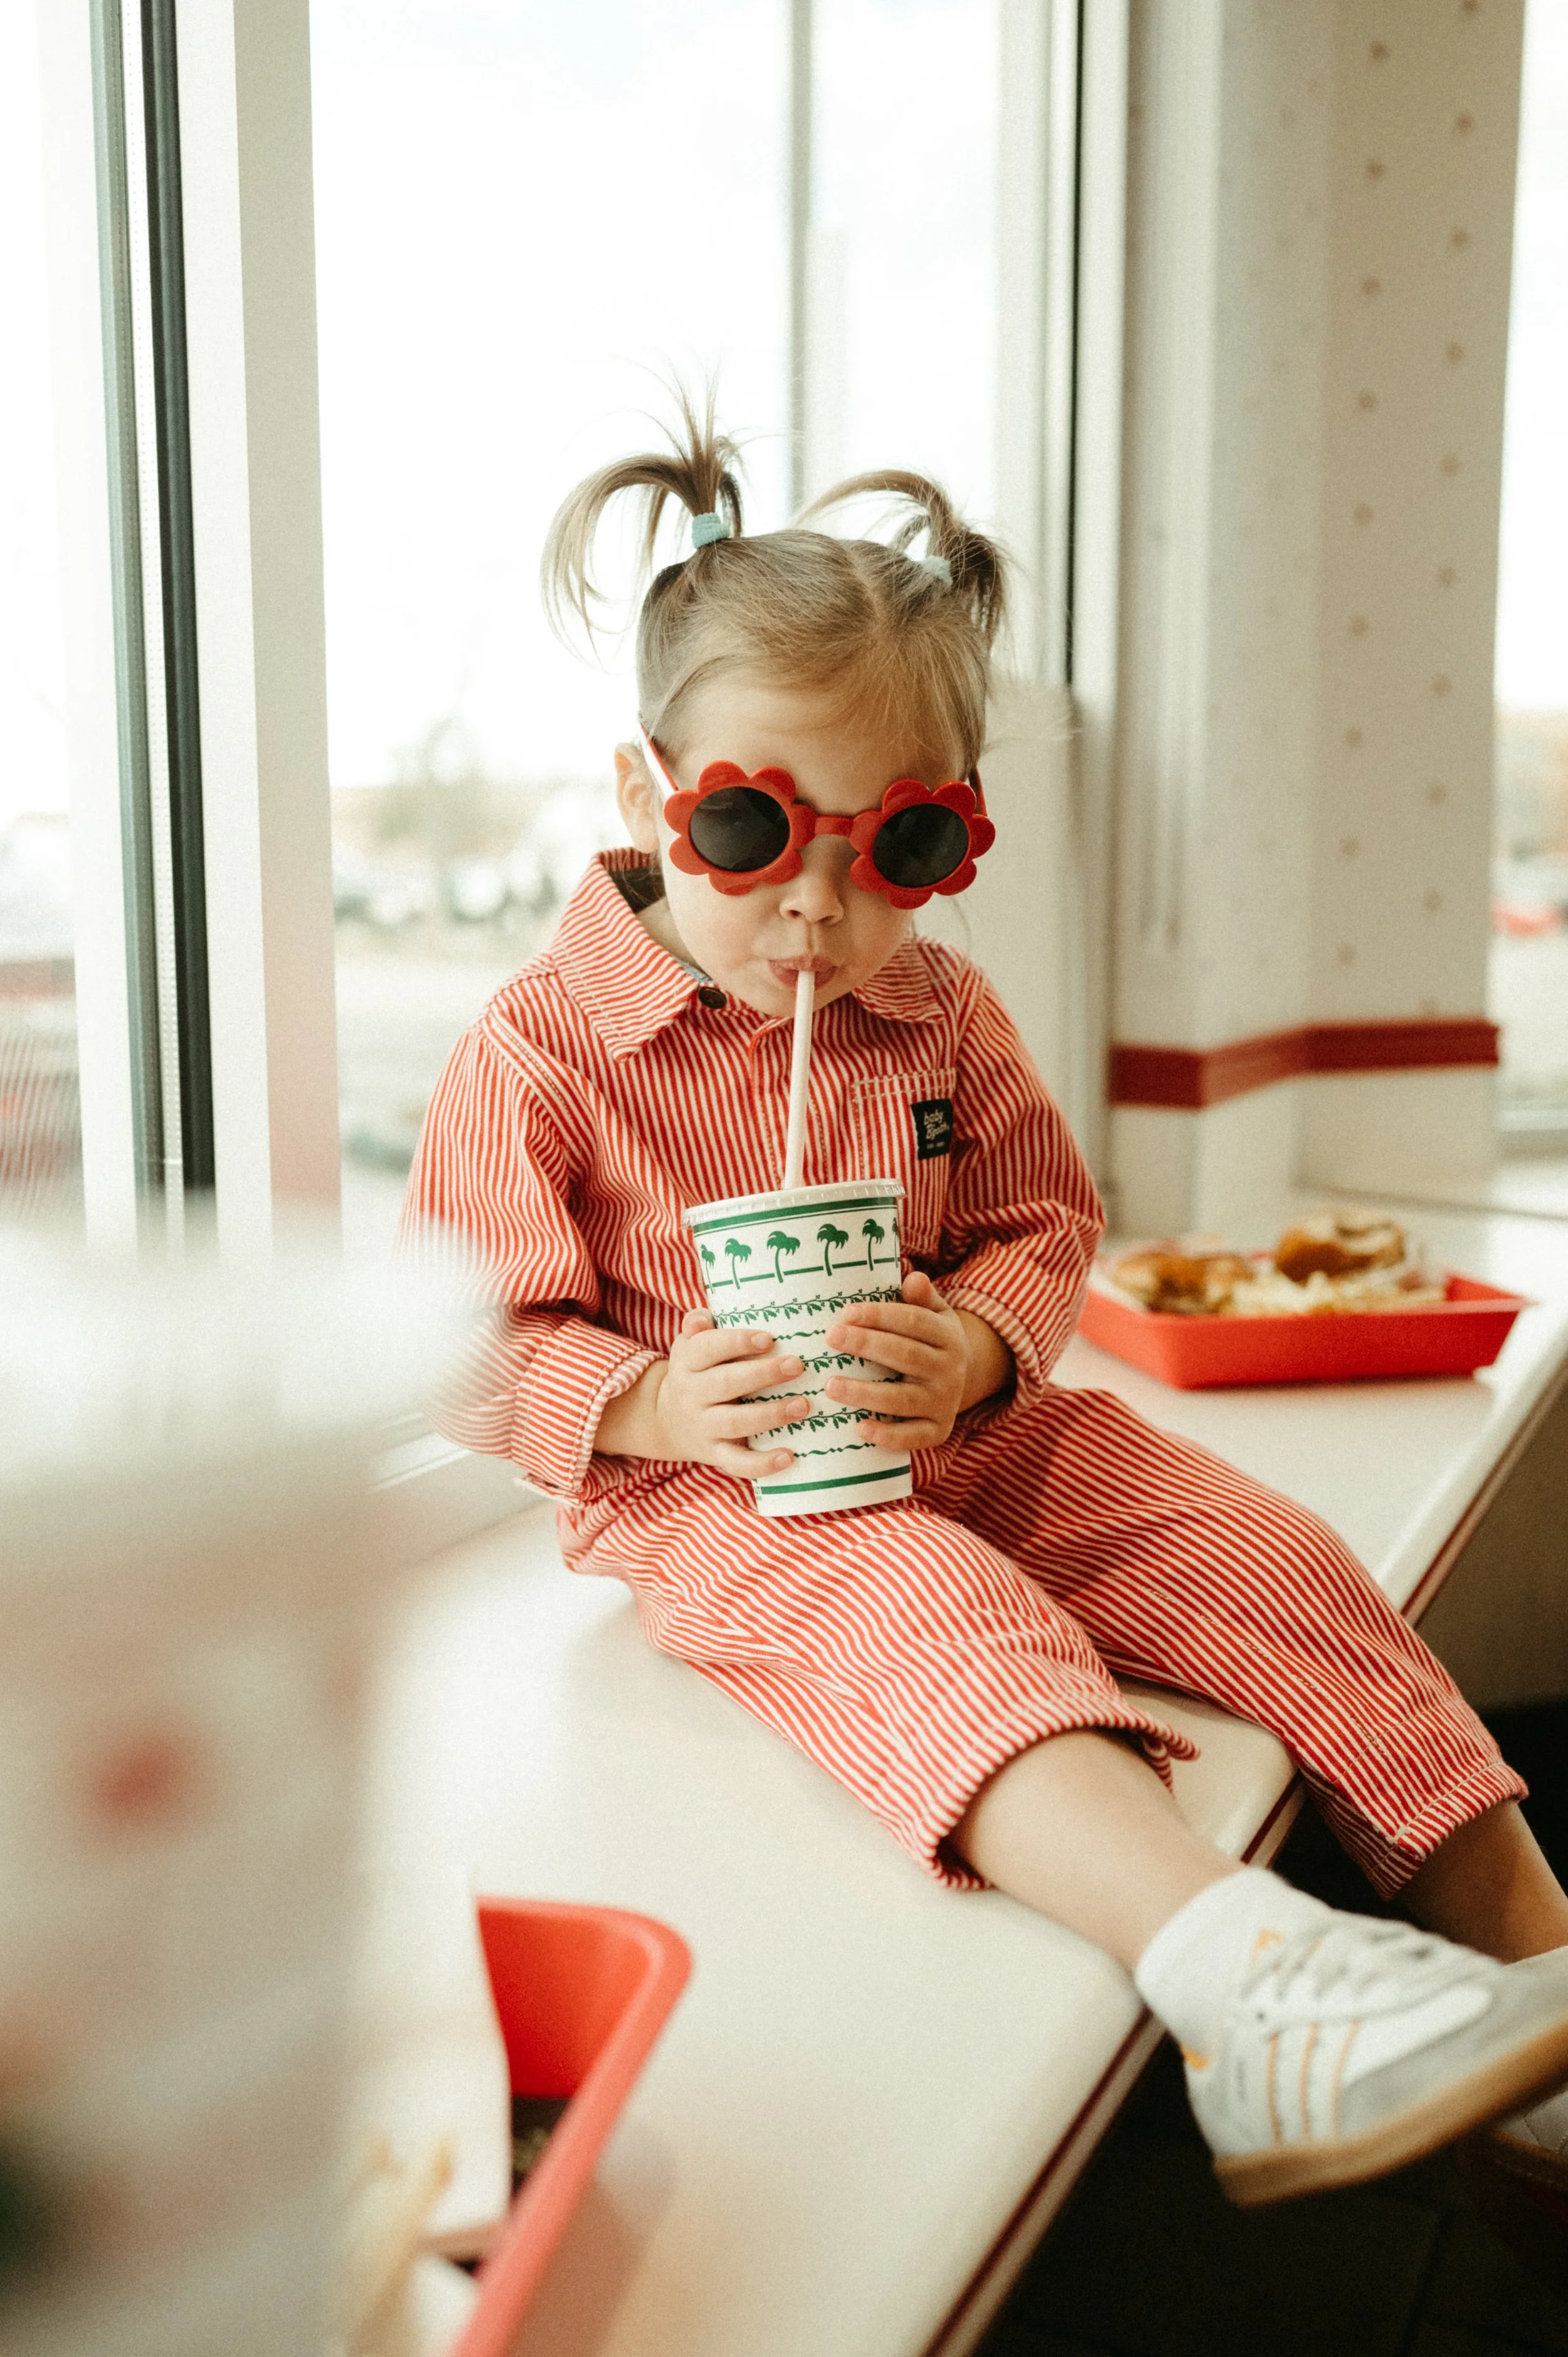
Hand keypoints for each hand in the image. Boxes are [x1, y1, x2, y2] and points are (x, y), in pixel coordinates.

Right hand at [595, 1308, 809, 1478]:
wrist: (667, 1420)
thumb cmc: (696, 1370)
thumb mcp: (689, 1344)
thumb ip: (698, 1323)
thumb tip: (702, 1318)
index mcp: (688, 1362)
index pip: (709, 1349)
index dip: (737, 1342)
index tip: (769, 1338)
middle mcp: (693, 1395)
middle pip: (725, 1384)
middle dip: (762, 1375)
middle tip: (798, 1365)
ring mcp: (704, 1427)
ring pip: (735, 1423)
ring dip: (771, 1415)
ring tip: (803, 1405)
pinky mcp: (716, 1454)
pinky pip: (737, 1463)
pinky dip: (763, 1463)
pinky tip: (789, 1456)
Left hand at [824, 1272, 1012, 1450]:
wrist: (961, 1380)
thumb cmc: (929, 1341)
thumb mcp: (934, 1315)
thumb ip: (922, 1298)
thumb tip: (914, 1278)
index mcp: (948, 1336)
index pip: (914, 1322)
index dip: (881, 1316)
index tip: (846, 1312)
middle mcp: (950, 1370)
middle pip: (907, 1356)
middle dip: (867, 1345)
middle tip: (831, 1337)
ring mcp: (944, 1403)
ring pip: (904, 1399)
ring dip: (866, 1393)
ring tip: (830, 1385)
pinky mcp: (938, 1431)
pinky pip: (913, 1437)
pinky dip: (888, 1435)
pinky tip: (859, 1428)